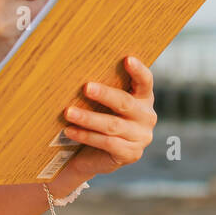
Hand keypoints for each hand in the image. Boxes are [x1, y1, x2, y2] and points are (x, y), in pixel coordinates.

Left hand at [61, 55, 156, 177]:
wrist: (93, 156)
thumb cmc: (98, 119)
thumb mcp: (104, 103)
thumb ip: (102, 88)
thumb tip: (79, 68)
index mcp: (144, 98)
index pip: (145, 81)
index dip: (138, 70)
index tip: (127, 59)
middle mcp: (147, 117)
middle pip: (126, 103)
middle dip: (105, 94)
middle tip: (86, 87)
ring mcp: (141, 137)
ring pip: (112, 125)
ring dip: (88, 118)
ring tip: (68, 112)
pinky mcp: (130, 154)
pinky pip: (107, 143)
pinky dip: (86, 136)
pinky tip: (70, 131)